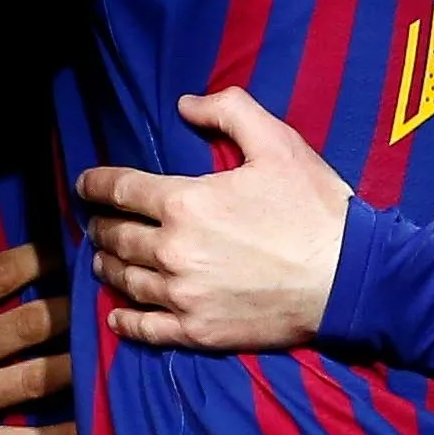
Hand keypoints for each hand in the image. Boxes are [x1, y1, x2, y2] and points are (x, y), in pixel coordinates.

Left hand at [75, 91, 350, 351]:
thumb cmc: (315, 208)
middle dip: (100, 226)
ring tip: (103, 261)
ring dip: (108, 268)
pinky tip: (117, 315)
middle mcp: (174, 251)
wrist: (349, 277)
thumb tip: (186, 103)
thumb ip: (229, 111)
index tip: (84, 184)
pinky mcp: (199, 331)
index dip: (95, 184)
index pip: (120, 190)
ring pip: (125, 281)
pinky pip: (147, 328)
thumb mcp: (278, 142)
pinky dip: (126, 321)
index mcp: (185, 202)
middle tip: (96, 223)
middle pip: (117, 237)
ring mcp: (184, 296)